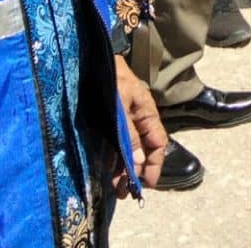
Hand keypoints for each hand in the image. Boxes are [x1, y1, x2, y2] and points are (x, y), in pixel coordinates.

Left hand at [112, 54, 167, 194]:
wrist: (93, 58)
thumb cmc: (112, 77)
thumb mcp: (121, 104)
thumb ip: (129, 133)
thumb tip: (138, 161)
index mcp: (147, 113)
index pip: (157, 144)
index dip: (154, 164)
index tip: (148, 184)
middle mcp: (137, 120)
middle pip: (142, 151)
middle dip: (136, 172)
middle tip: (126, 192)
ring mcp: (123, 121)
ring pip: (127, 150)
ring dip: (123, 169)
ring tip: (116, 187)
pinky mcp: (109, 121)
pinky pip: (114, 143)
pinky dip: (112, 158)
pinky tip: (107, 170)